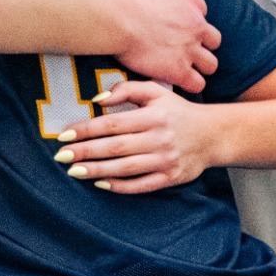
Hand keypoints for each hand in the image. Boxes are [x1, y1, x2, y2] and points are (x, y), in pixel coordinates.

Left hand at [52, 80, 219, 193]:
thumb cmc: (177, 111)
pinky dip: (121, 186)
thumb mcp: (155, 91)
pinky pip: (142, 185)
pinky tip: (101, 183)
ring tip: (74, 171)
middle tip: (61, 156)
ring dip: (97, 170)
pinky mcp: (171, 178)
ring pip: (126, 168)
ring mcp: (166, 160)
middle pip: (115, 147)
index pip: (112, 124)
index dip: (86, 130)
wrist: (213, 134)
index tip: (64, 135)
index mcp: (153, 116)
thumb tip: (97, 100)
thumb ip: (126, 89)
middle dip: (85, 152)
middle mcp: (159, 138)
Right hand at [109, 0, 218, 91]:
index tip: (178, 27)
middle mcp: (197, 26)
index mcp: (192, 3)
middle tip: (185, 51)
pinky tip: (176, 83)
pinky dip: (189, 85)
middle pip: (213, 41)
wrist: (116, 17)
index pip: (203, 14)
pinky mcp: (179, 70)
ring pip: (210, 65)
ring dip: (199, 69)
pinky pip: (196, 84)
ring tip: (184, 71)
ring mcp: (190, 50)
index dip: (191, 22)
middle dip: (202, 47)